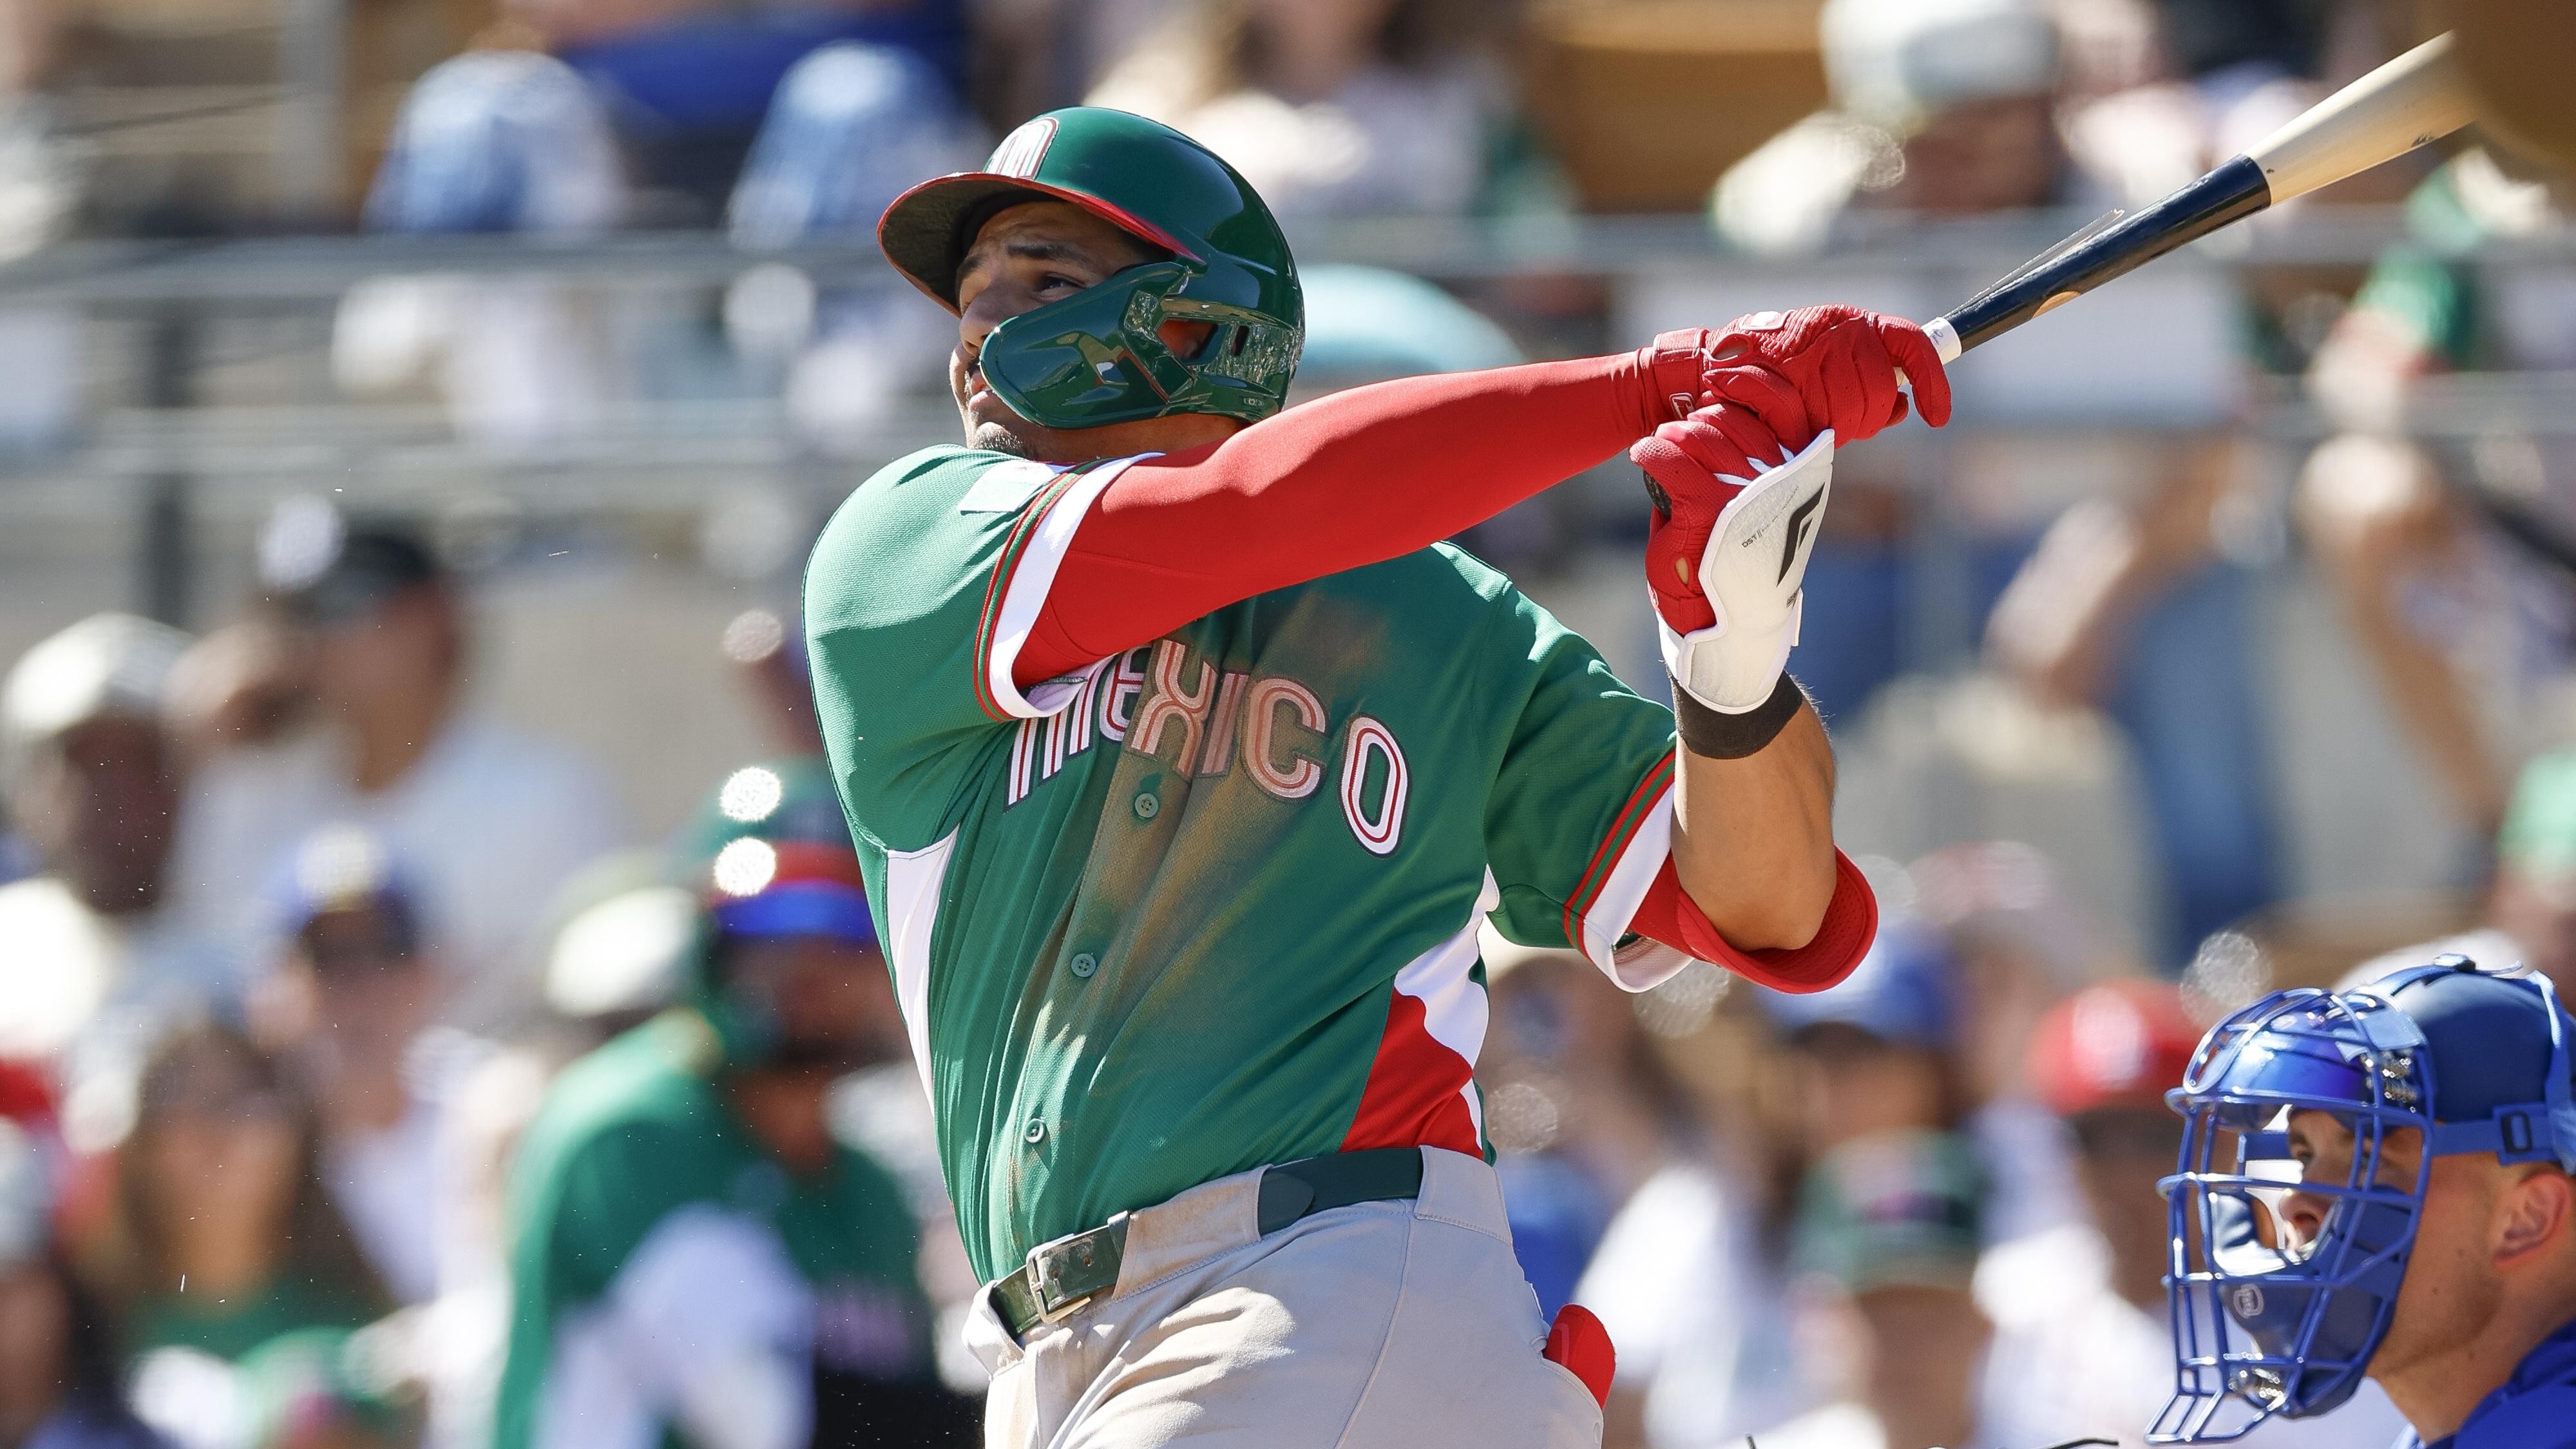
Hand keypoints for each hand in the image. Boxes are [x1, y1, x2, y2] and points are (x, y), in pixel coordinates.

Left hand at [1636, 367, 1805, 633]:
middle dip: (1698, 421)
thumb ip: (1752, 462)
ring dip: (1672, 435)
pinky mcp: (1705, 507)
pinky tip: (1641, 455)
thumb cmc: (1739, 558)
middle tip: (1679, 433)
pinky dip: (1649, 451)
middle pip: (1730, 419)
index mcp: (1803, 472)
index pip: (1782, 406)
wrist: (1724, 619)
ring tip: (1661, 445)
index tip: (1718, 380)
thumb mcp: (1760, 504)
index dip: (1748, 382)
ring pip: (1698, 435)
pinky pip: (1668, 457)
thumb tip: (1717, 415)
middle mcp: (1780, 477)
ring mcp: (1744, 491)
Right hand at [1680, 305, 1952, 443]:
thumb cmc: (1765, 376)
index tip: (1937, 418)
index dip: (1932, 381)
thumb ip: (1862, 387)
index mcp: (1852, 321)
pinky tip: (1797, 425)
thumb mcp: (1822, 375)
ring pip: (1860, 406)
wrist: (1706, 369)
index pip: (1911, 343)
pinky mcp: (1796, 370)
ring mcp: (1819, 345)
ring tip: (1804, 419)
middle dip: (1866, 415)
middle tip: (1830, 422)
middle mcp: (1841, 327)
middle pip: (1884, 383)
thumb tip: (1902, 407)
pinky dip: (1817, 431)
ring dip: (1837, 426)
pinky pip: (1830, 418)